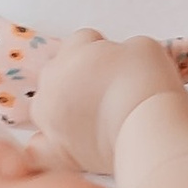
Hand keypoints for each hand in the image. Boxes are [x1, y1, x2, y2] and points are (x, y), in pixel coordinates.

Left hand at [32, 30, 184, 177]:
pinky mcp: (57, 148)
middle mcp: (53, 81)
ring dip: (65, 106)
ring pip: (48, 105)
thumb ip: (124, 49)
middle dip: (80, 76)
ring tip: (97, 116)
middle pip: (61, 70)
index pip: (83, 39)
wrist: (146, 128)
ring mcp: (49, 116)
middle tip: (110, 87)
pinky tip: (70, 142)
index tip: (119, 61)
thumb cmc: (146, 84)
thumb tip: (123, 62)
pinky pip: (40, 146)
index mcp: (73, 51)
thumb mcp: (144, 46)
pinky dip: (52, 142)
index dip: (103, 48)